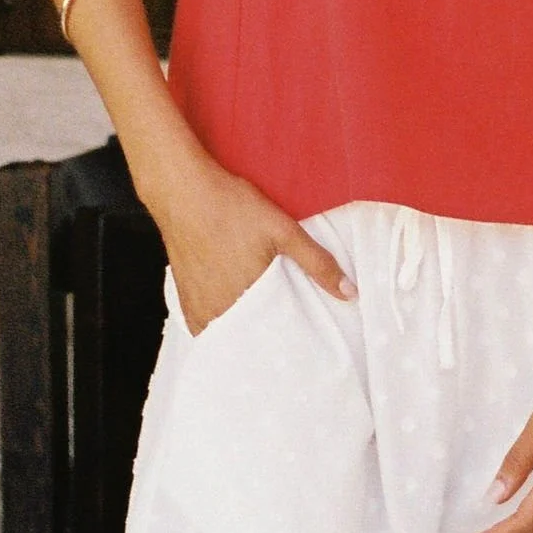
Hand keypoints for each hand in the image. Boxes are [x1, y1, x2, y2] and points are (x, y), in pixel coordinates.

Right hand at [155, 158, 353, 336]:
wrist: (182, 191)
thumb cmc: (231, 207)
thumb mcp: (283, 230)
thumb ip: (317, 263)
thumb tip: (349, 293)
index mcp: (247, 300)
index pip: (274, 338)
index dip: (290, 340)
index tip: (304, 341)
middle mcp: (218, 311)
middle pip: (250, 339)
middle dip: (268, 339)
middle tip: (286, 335)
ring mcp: (198, 307)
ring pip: (227, 334)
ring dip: (244, 333)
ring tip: (263, 326)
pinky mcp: (185, 300)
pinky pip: (205, 327)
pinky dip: (221, 325)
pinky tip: (234, 314)